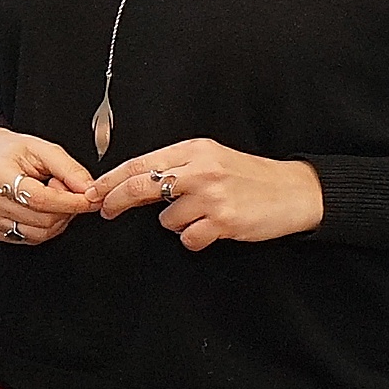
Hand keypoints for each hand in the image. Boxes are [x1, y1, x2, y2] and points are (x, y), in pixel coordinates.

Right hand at [0, 126, 96, 249]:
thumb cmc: (9, 152)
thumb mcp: (42, 149)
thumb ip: (69, 169)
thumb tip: (89, 190)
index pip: (40, 199)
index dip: (70, 202)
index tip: (90, 199)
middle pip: (42, 219)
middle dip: (65, 209)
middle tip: (65, 190)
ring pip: (38, 234)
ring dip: (56, 220)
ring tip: (51, 198)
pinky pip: (27, 238)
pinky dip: (43, 227)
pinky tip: (40, 210)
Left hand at [96, 138, 324, 250]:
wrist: (295, 191)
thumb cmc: (251, 177)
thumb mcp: (212, 159)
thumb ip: (176, 168)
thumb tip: (131, 184)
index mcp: (195, 150)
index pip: (139, 163)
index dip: (110, 180)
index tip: (93, 192)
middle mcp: (201, 170)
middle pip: (139, 186)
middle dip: (115, 201)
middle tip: (105, 211)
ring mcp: (212, 196)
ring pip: (165, 219)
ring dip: (175, 223)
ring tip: (202, 214)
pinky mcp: (223, 220)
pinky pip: (187, 238)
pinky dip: (194, 238)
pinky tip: (213, 228)